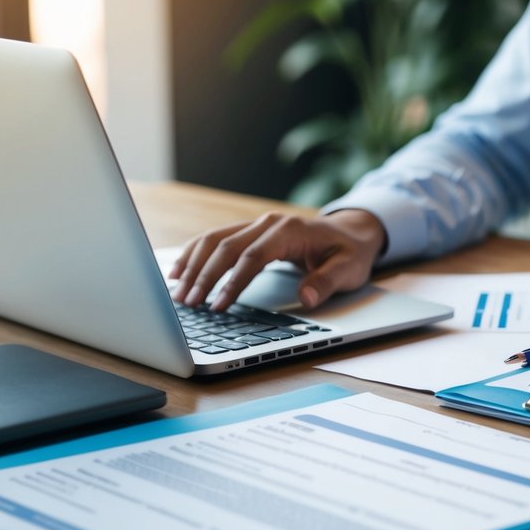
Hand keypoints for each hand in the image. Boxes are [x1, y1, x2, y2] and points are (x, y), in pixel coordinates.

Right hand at [169, 209, 386, 310]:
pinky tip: (179, 270)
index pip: (253, 256)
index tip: (219, 306)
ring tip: (177, 291)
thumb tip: (306, 298)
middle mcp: (268, 223)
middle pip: (226, 246)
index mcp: (290, 231)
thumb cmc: (349, 253)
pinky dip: (195, 253)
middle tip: (188, 303)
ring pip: (215, 239)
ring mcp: (257, 224)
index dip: (233, 282)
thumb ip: (327, 282)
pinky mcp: (250, 231)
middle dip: (204, 275)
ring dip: (193, 264)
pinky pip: (216, 238)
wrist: (352, 232)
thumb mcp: (349, 270)